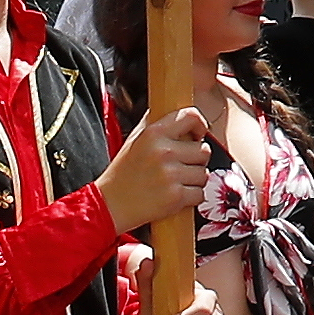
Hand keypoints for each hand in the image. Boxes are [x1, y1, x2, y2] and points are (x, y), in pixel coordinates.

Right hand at [97, 103, 214, 232]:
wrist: (110, 204)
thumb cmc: (123, 173)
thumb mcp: (134, 139)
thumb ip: (155, 123)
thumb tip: (175, 110)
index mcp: (154, 133)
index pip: (191, 116)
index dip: (200, 126)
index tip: (198, 135)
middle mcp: (163, 151)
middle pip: (203, 150)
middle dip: (196, 159)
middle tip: (181, 165)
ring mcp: (171, 174)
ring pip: (203, 173)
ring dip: (194, 180)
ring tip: (176, 181)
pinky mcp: (176, 196)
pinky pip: (200, 194)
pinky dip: (192, 197)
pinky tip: (176, 195)